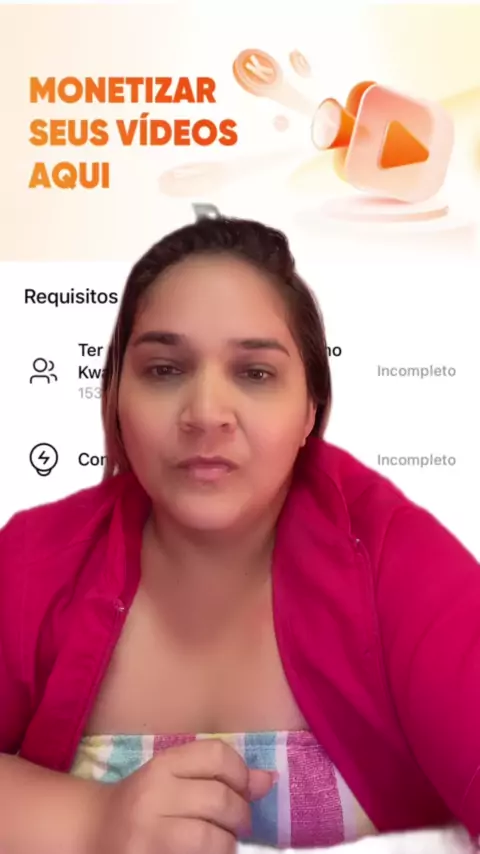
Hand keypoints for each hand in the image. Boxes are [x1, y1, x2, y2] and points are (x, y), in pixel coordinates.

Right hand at [96, 737, 275, 853]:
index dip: (241, 773)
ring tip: (220, 844)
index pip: (217, 755)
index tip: (243, 789)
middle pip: (221, 799)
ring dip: (228, 845)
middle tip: (236, 824)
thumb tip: (269, 780)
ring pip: (214, 839)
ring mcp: (149, 836)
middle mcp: (153, 797)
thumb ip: (218, 776)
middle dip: (241, 816)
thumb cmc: (143, 803)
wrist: (93, 833)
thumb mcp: (175, 779)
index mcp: (162, 766)